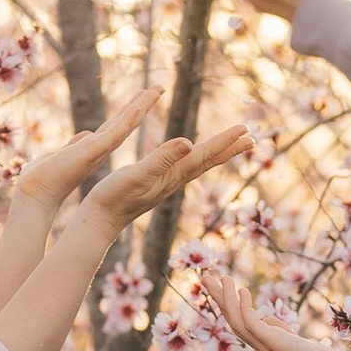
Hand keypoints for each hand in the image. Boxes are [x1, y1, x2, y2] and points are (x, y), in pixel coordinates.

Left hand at [14, 81, 160, 211]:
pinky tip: (137, 108)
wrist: (36, 193)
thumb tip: (85, 135)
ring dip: (140, 106)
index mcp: (93, 148)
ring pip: (124, 124)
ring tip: (155, 90)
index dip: (131, 112)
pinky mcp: (92, 151)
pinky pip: (114, 133)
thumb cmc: (43, 178)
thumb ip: (76, 144)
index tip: (143, 98)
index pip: (116, 125)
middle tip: (158, 88)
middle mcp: (100, 148)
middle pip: (125, 121)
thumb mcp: (62, 154)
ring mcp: (98, 149)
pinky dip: (126, 120)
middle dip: (142, 104)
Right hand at [66, 115, 249, 242]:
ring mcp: (165, 183)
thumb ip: (162, 158)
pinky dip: (194, 158)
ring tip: (230, 145)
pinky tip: (190, 157)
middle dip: (229, 148)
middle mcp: (174, 180)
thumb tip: (188, 142)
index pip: (205, 154)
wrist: (99, 221)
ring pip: (197, 164)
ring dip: (215, 153)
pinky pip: (182, 168)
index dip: (225, 141)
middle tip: (251, 138)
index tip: (246, 129)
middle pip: (208, 161)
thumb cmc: (114, 198)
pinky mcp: (155, 184)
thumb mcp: (137, 174)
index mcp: (173, 175)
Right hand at [198, 265, 350, 350]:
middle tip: (205, 276)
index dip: (229, 303)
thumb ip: (279, 329)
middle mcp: (259, 347)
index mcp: (263, 345)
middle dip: (219, 298)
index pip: (240, 322)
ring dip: (228, 299)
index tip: (221, 284)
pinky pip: (253, 325)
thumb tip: (267, 317)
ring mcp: (265, 347)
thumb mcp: (293, 341)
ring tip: (222, 277)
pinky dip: (245, 308)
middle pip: (232, 319)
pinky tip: (243, 291)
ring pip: (237, 322)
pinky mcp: (274, 345)